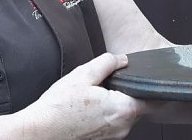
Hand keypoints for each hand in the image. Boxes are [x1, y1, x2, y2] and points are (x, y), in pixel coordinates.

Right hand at [20, 53, 144, 139]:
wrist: (40, 132)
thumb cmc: (58, 108)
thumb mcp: (83, 75)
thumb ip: (107, 63)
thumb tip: (121, 59)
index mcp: (123, 109)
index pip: (151, 97)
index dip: (149, 85)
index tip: (146, 77)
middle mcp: (123, 127)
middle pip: (138, 105)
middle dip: (128, 91)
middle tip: (110, 81)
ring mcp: (113, 137)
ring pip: (125, 114)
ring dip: (117, 102)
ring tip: (94, 95)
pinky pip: (113, 123)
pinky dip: (107, 113)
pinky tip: (89, 107)